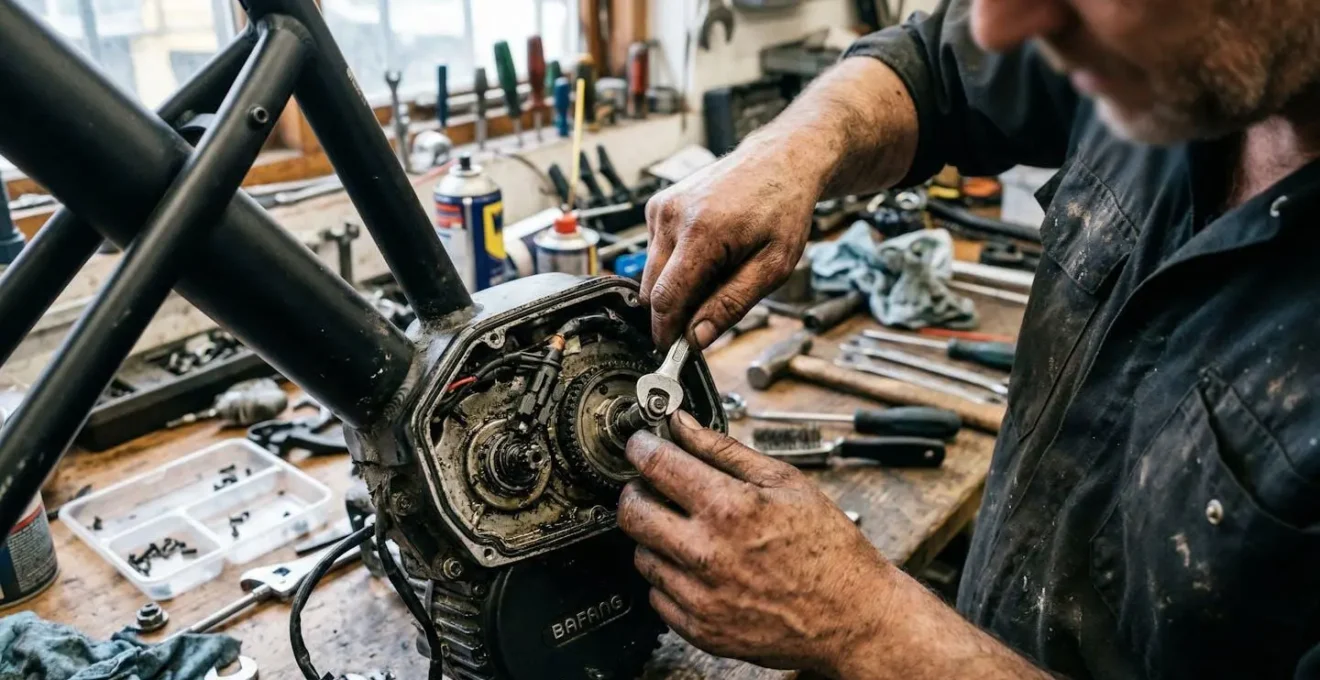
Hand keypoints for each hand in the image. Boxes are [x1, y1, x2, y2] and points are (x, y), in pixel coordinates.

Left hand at [617, 411, 897, 675]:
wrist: (852, 619)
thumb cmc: (829, 550)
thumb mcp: (786, 483)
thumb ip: (725, 450)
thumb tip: (683, 425)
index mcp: (729, 509)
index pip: (656, 465)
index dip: (641, 447)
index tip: (642, 445)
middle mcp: (706, 554)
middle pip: (632, 511)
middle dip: (637, 489)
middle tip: (654, 485)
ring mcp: (699, 596)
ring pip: (641, 554)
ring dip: (655, 535)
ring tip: (689, 530)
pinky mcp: (699, 629)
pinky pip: (657, 595)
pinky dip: (670, 576)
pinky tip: (699, 567)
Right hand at [640, 144, 818, 347]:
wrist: (780, 160)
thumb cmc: (782, 208)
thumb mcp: (773, 267)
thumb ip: (732, 304)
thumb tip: (697, 338)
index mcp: (701, 233)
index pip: (665, 299)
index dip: (668, 332)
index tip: (675, 351)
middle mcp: (672, 217)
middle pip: (651, 291)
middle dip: (675, 311)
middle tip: (709, 313)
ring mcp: (661, 208)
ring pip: (650, 273)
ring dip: (676, 285)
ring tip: (717, 272)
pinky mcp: (658, 205)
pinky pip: (655, 252)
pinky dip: (675, 263)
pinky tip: (707, 252)